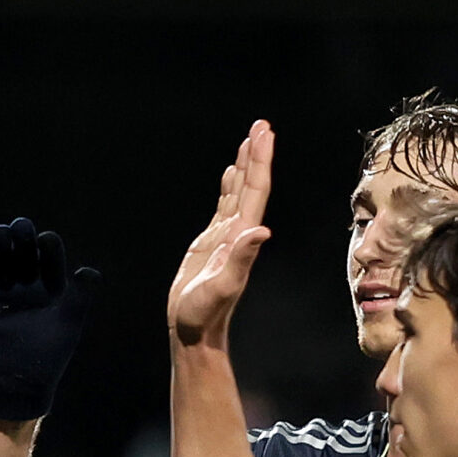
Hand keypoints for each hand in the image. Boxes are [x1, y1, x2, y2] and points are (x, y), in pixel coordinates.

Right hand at [0, 217, 100, 423]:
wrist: (17, 382)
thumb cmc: (48, 356)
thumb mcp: (69, 325)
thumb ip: (80, 297)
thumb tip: (91, 272)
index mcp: (52, 284)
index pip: (49, 252)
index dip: (47, 244)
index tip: (45, 242)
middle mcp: (28, 282)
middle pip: (23, 246)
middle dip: (21, 234)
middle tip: (19, 232)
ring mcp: (3, 287)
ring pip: (0, 254)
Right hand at [166, 121, 272, 348]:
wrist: (194, 331)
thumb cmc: (205, 313)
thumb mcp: (223, 287)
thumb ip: (241, 259)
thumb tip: (260, 232)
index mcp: (241, 237)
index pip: (255, 191)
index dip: (260, 162)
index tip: (263, 135)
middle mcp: (238, 232)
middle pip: (250, 185)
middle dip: (256, 154)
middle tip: (260, 125)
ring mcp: (226, 237)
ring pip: (238, 192)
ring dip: (245, 166)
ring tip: (250, 139)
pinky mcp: (211, 243)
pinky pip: (223, 206)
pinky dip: (228, 186)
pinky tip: (230, 175)